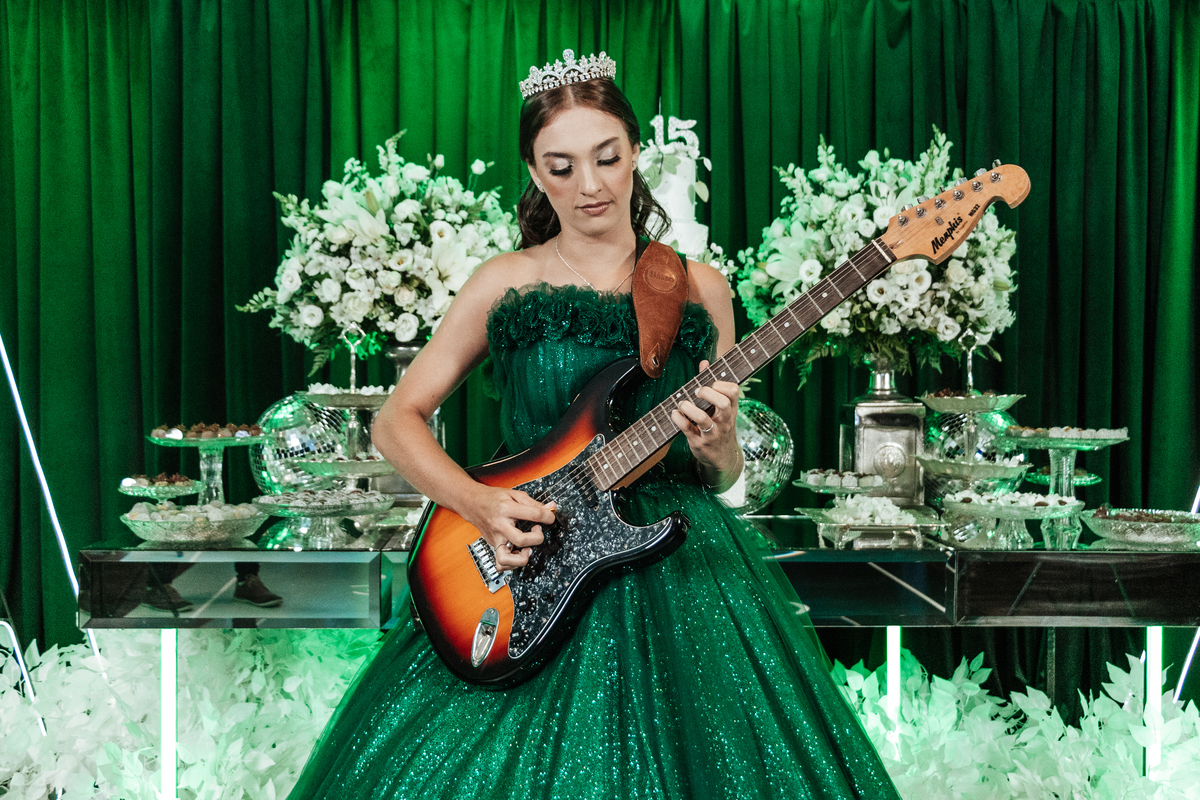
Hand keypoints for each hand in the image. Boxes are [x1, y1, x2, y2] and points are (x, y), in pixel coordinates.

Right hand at [460, 485, 555, 569]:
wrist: (472, 503)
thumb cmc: (493, 498)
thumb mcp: (514, 494)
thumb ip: (533, 503)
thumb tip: (551, 508)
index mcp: (507, 509)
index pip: (533, 515)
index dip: (548, 516)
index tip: (550, 517)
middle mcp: (500, 526)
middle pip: (521, 540)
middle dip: (537, 538)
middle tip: (537, 530)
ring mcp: (495, 538)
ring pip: (506, 559)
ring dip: (522, 557)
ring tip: (527, 548)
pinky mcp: (493, 545)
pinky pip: (501, 563)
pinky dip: (512, 564)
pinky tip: (518, 553)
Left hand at [670, 360, 740, 484]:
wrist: (722, 459)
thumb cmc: (719, 427)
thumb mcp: (721, 410)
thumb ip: (712, 385)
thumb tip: (704, 362)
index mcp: (731, 410)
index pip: (734, 391)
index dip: (722, 384)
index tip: (711, 384)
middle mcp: (724, 422)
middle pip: (723, 403)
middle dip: (707, 393)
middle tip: (697, 392)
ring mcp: (712, 434)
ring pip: (702, 418)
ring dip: (689, 407)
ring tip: (682, 404)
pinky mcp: (699, 443)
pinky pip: (687, 430)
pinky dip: (678, 419)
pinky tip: (675, 414)